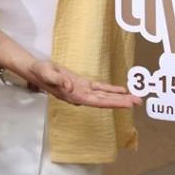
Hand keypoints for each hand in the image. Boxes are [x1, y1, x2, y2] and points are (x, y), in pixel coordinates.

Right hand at [27, 60, 141, 108]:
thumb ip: (56, 79)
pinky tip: (122, 91)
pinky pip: (100, 88)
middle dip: (122, 102)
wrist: (35, 70)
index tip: (127, 104)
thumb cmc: (40, 71)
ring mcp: (83, 91)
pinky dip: (111, 90)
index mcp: (74, 95)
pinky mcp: (83, 85)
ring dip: (120, 97)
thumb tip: (69, 85)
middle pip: (105, 101)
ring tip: (135, 98)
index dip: (113, 102)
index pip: (98, 101)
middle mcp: (81, 96)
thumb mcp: (46, 72)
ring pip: (105, 96)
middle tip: (139, 101)